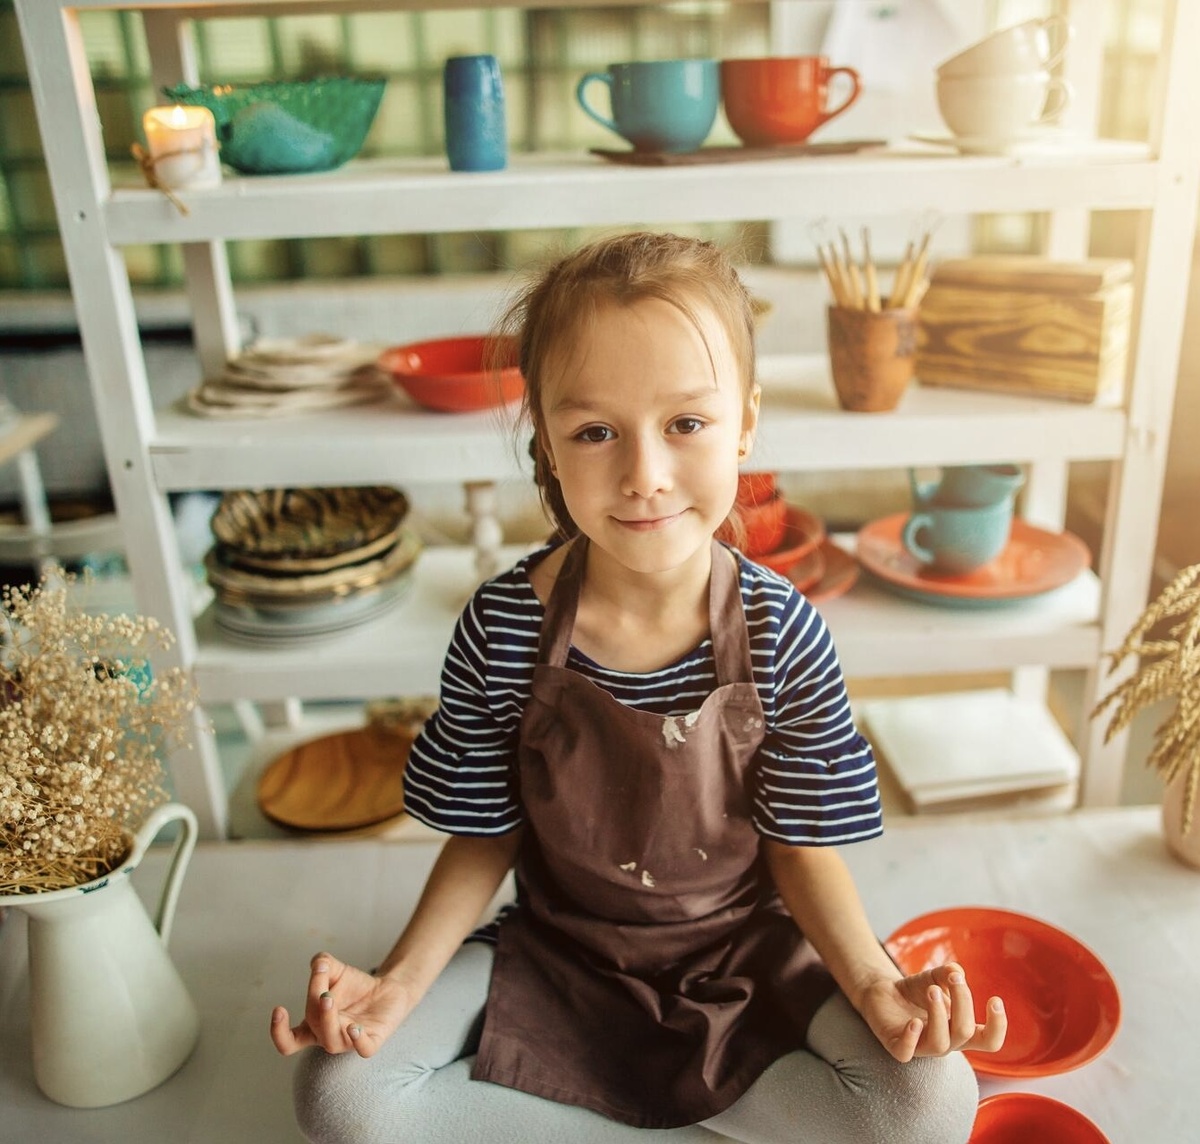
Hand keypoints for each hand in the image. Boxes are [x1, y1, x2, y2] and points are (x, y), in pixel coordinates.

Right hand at [270, 951, 416, 1058]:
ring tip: (328, 999)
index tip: (279, 1009)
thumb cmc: (354, 986)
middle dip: (314, 1002)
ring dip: (327, 1020)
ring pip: (332, 1041)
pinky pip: (363, 1049)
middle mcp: (328, 1037)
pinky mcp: (372, 1040)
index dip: (279, 1032)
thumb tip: (318, 964)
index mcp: (313, 1025)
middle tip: (322, 982)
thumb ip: (323, 964)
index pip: (289, 1041)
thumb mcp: (335, 970)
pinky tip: (354, 1028)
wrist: (387, 989)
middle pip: (314, 1027)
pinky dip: (358, 1041)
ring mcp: (349, 1041)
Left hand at [858, 962, 1006, 1062]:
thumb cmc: (917, 991)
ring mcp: (921, 1047)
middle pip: (964, 1032)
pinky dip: (911, 1037)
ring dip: (938, 1014)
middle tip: (954, 978)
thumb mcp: (935, 978)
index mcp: (961, 1030)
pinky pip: (905, 1051)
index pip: (989, 1041)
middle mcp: (946, 1042)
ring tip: (932, 989)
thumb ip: (948, 974)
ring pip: (940, 1044)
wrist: (885, 993)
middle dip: (963, 1002)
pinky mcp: (896, 1045)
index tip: (994, 1000)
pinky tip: (915, 1021)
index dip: (997, 1026)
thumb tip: (956, 972)